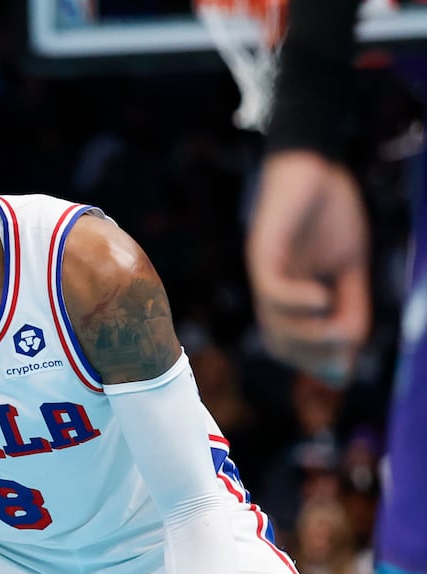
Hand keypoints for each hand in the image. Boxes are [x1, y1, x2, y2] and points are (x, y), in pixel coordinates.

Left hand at [245, 150, 369, 382]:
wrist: (315, 163)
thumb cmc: (330, 211)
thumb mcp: (349, 265)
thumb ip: (351, 304)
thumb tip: (351, 348)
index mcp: (289, 297)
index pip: (290, 345)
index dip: (315, 363)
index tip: (343, 370)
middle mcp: (271, 289)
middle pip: (279, 343)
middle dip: (313, 357)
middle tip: (343, 354)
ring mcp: (265, 270)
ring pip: (275, 323)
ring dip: (310, 335)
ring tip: (340, 328)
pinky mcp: (262, 250)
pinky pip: (272, 290)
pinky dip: (297, 302)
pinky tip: (322, 298)